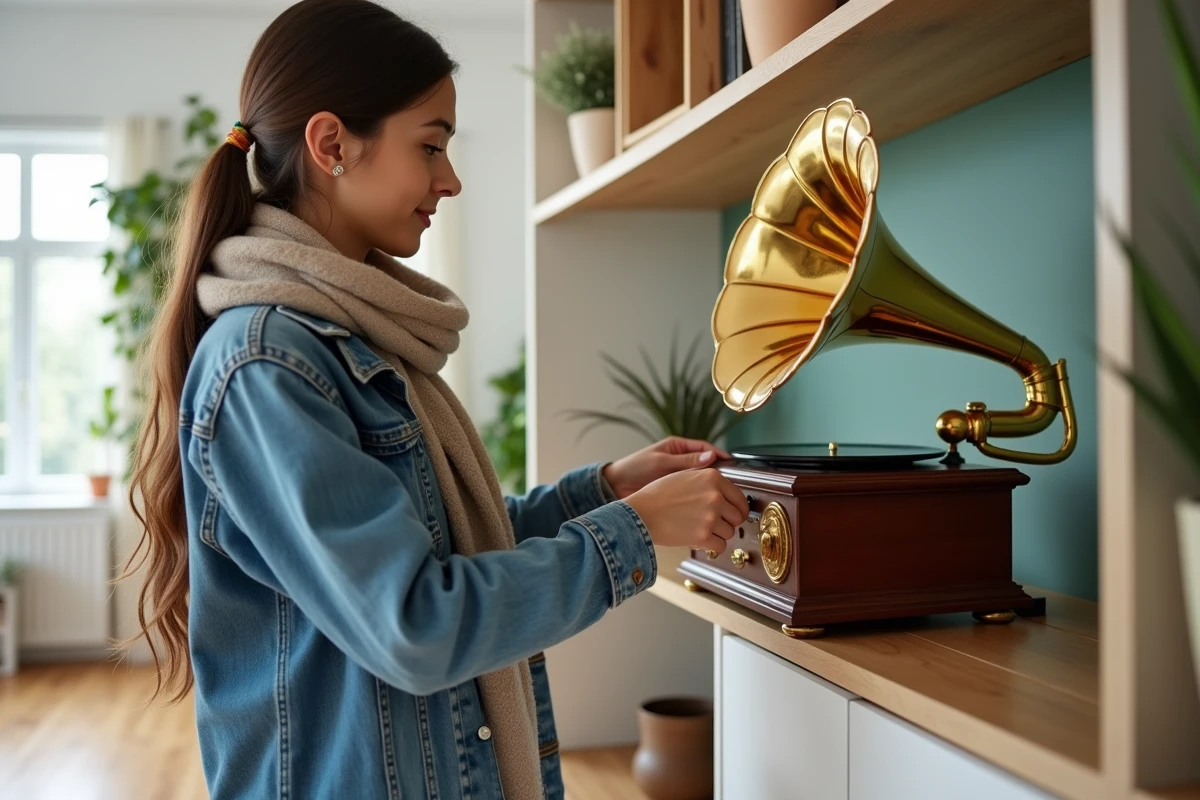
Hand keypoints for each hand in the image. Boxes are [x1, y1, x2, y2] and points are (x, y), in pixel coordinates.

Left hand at [602, 437, 731, 499]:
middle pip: (706, 465)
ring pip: (701, 480)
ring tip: (723, 494)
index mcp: (678, 447)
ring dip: (711, 487)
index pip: (705, 449)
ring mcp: (679, 476)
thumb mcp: (661, 462)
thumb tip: (711, 457)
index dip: (719, 455)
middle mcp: (680, 460)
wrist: (616, 486)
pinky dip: (700, 496)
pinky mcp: (676, 490)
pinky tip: (707, 503)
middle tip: (731, 482)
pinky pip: (693, 492)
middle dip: (719, 473)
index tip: (731, 463)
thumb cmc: (634, 468)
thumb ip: (685, 461)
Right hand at [624, 468, 748, 555]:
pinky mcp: (703, 535)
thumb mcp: (684, 476)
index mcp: (712, 477)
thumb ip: (707, 481)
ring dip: (718, 534)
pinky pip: (720, 546)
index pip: (740, 498)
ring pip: (730, 532)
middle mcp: (715, 495)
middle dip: (727, 522)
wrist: (641, 513)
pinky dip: (712, 546)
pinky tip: (701, 540)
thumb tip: (724, 492)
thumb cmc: (657, 495)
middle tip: (714, 523)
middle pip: (737, 517)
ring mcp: (710, 516)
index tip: (733, 514)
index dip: (737, 508)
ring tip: (701, 529)